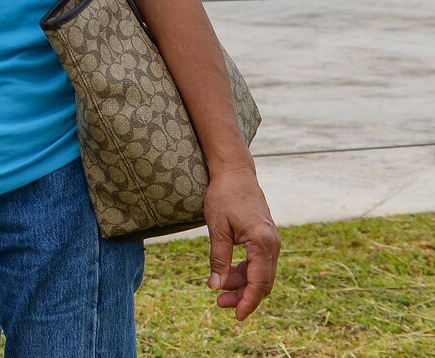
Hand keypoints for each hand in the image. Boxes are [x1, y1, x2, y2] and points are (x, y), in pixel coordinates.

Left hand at [204, 168, 277, 321]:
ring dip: (243, 284)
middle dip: (243, 296)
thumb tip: (216, 286)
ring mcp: (271, 241)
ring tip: (220, 291)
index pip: (259, 282)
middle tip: (220, 304)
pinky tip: (228, 276)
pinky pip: (259, 263)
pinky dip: (245, 272)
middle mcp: (273, 244)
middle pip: (263, 281)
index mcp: (263, 242)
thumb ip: (218, 258)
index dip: (248, 301)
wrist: (235, 172)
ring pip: (261, 274)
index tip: (238, 316)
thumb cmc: (224, 195)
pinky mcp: (265, 239)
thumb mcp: (216, 227)